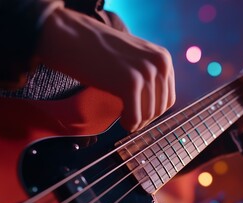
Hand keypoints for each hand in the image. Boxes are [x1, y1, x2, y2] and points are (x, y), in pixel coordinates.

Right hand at [37, 7, 175, 131]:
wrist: (73, 37)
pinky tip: (121, 120)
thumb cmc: (100, 51)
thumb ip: (150, 76)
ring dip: (136, 122)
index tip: (140, 114)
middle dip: (145, 119)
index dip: (154, 111)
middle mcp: (160, 63)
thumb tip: (157, 108)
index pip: (169, 97)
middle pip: (160, 108)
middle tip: (130, 119)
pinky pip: (135, 117)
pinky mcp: (130, 83)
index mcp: (163, 58)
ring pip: (148, 114)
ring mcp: (146, 72)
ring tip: (123, 117)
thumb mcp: (136, 58)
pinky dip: (129, 124)